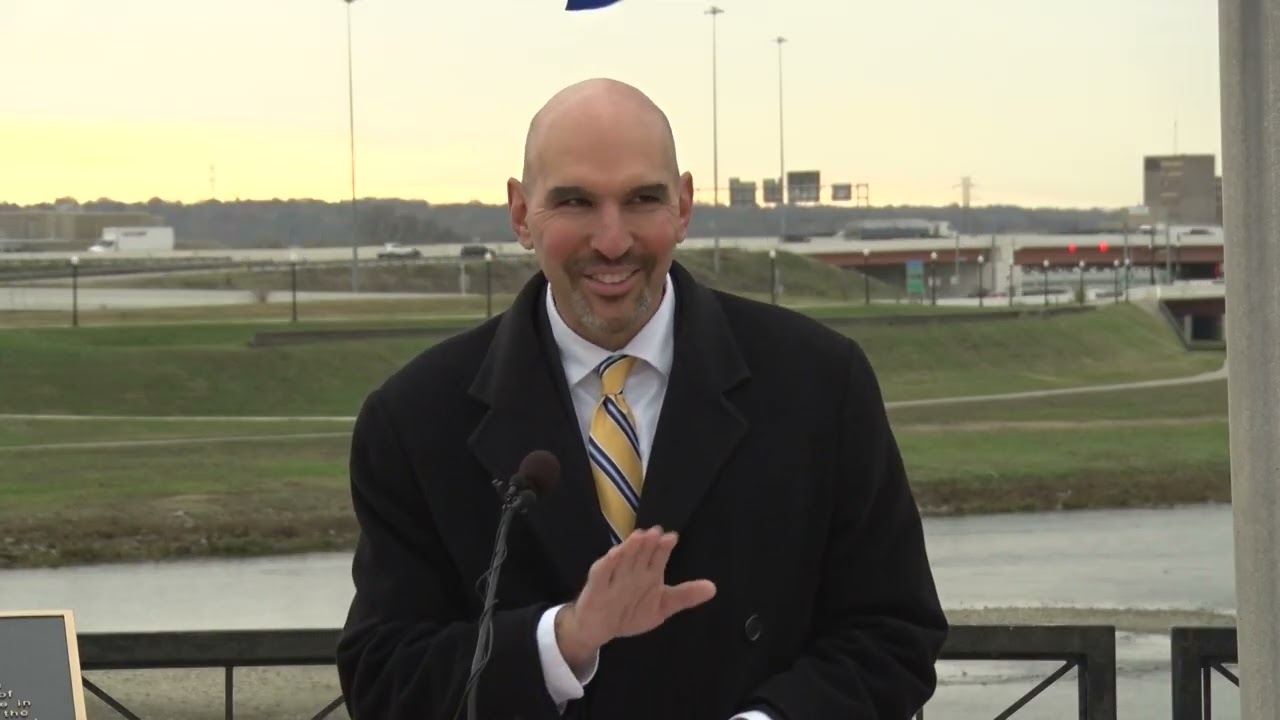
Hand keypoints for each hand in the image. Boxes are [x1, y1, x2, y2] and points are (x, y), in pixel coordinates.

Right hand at [555, 526, 715, 669]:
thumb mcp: (662, 606)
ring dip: (630, 547)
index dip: (664, 547)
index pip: (658, 556)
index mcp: (650, 572)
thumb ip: (685, 596)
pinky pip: (602, 572)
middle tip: (656, 532)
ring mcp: (615, 575)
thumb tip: (713, 588)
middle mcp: (633, 569)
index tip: (672, 537)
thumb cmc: (632, 611)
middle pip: (641, 553)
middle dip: (648, 543)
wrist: (601, 627)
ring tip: (639, 537)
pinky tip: (614, 554)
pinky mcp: (597, 585)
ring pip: (623, 558)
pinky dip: (607, 563)